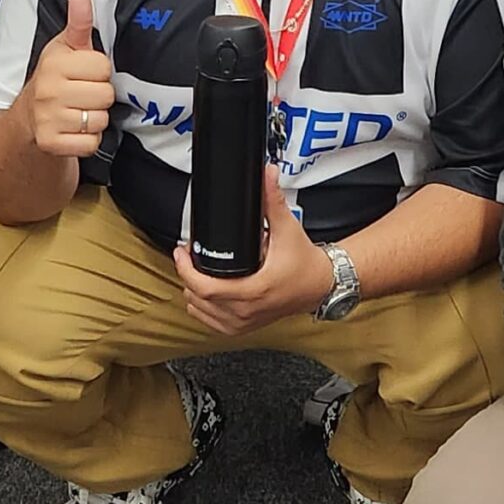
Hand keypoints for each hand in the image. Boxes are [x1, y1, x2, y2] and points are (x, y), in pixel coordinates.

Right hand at [21, 0, 116, 156]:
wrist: (25, 120)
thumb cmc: (53, 80)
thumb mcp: (63, 49)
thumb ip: (78, 23)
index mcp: (54, 63)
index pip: (103, 66)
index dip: (99, 72)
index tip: (84, 74)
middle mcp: (48, 90)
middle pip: (105, 95)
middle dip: (99, 97)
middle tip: (82, 95)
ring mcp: (48, 118)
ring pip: (100, 120)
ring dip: (95, 120)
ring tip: (78, 112)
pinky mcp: (50, 143)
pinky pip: (90, 144)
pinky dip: (88, 141)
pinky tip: (74, 131)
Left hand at [172, 167, 331, 337]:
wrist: (320, 285)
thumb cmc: (305, 263)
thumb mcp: (288, 229)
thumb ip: (273, 201)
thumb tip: (266, 176)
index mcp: (253, 290)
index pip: (205, 289)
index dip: (186, 269)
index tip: (183, 252)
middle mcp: (246, 310)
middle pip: (197, 300)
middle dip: (188, 275)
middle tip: (189, 256)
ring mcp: (244, 322)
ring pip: (201, 313)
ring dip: (194, 293)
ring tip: (197, 272)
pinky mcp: (245, 327)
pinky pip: (212, 323)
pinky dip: (204, 309)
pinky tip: (207, 294)